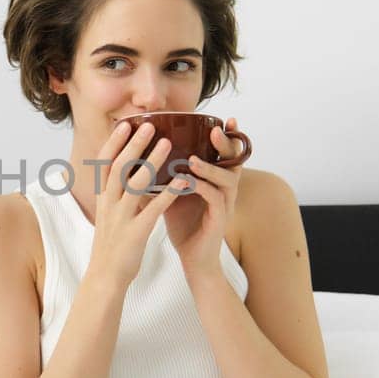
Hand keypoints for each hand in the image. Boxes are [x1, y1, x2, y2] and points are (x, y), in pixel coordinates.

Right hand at [86, 121, 191, 287]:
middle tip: (149, 126)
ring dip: (152, 162)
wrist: (106, 276)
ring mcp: (121, 218)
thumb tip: (129, 173)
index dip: (114, 143)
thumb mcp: (110, 214)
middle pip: (119, 167)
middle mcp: (109, 204)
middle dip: (134, 145)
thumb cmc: (112, 244)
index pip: (104, 164)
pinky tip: (183, 180)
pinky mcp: (136, 232)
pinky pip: (153, 208)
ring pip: (135, 183)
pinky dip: (168, 192)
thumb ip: (118, 194)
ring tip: (168, 144)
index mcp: (103, 198)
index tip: (124, 124)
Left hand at [163, 117, 246, 271]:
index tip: (224, 119)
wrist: (191, 258)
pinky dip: (202, 188)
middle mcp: (225, 189)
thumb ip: (167, 173)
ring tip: (193, 158)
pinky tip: (188, 181)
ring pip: (226, 180)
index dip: (228, 137)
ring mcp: (225, 205)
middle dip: (226, 145)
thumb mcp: (174, 192)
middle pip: (234, 161)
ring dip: (210, 167)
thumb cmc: (183, 224)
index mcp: (216, 180)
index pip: (225, 153)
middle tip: (216, 130)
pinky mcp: (219, 220)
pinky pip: (215, 200)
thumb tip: (144, 152)